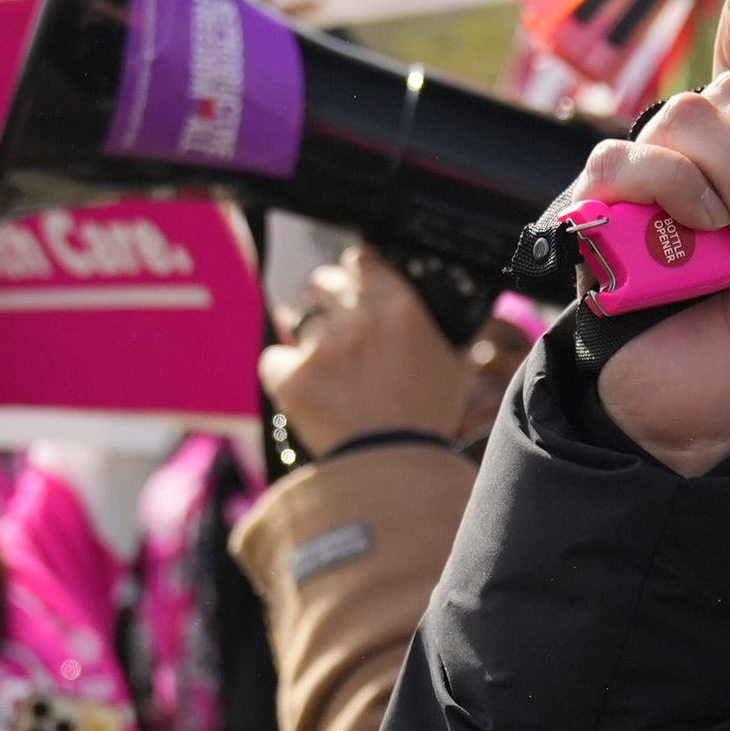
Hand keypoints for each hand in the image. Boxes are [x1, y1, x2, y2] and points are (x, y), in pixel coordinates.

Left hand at [262, 245, 503, 456]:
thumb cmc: (429, 421)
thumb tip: (443, 322)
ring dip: (310, 342)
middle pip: (323, 283)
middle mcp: (357, 318)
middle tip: (337, 330)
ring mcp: (321, 346)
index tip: (353, 286)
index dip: (355, 274)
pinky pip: (274, 360)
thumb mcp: (454, 368)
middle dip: (327, 302)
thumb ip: (441, 335)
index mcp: (398, 307)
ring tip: (327, 373)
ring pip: (300, 324)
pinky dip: (285, 373)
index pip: (361, 261)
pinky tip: (303, 390)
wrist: (396, 469)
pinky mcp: (292, 377)